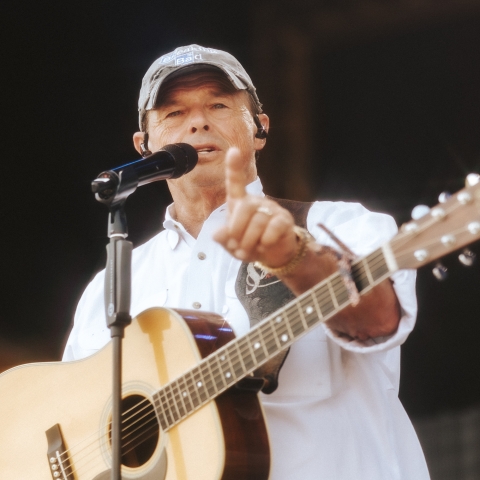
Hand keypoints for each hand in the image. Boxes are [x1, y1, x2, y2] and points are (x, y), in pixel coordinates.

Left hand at [213, 148, 297, 267]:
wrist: (272, 255)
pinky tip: (264, 246)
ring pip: (258, 221)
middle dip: (237, 230)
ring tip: (248, 252)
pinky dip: (266, 241)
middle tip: (237, 247)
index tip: (234, 151)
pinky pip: (274, 228)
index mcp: (240, 203)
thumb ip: (224, 239)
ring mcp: (271, 209)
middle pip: (244, 208)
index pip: (235, 182)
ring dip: (250, 241)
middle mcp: (256, 202)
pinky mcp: (284, 220)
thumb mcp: (232, 245)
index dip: (234, 167)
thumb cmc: (249, 245)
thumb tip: (217, 235)